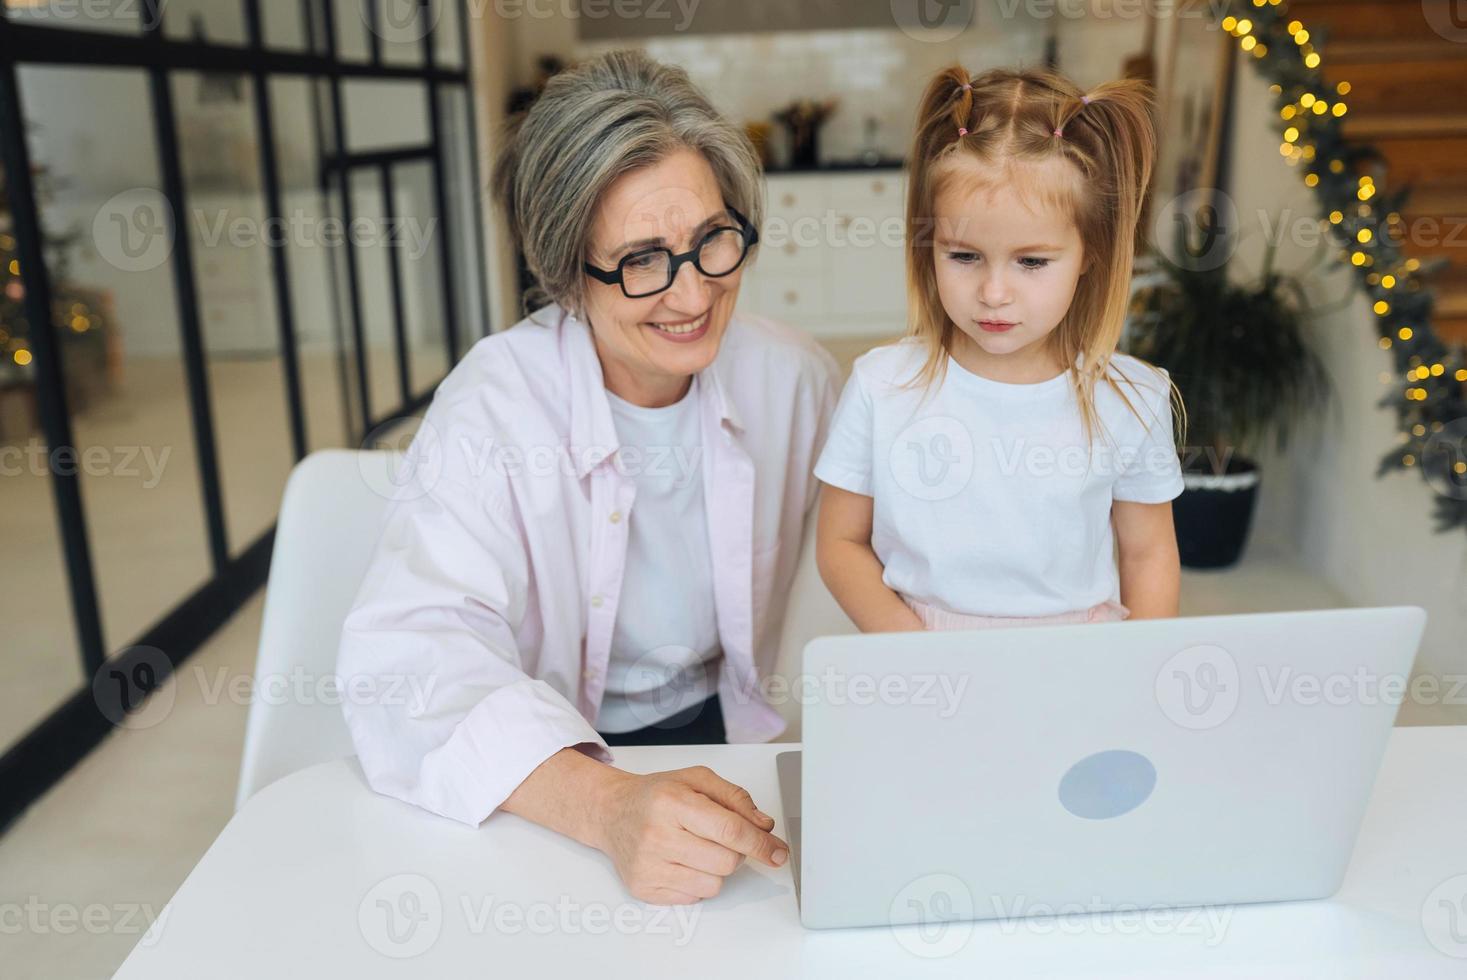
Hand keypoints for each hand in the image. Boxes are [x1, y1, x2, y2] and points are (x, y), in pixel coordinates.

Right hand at [592, 765, 788, 904]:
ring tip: (696, 848)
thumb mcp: (697, 779)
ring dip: (716, 869)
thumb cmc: (656, 795)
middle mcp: (657, 835)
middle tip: (718, 837)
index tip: (778, 852)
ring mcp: (648, 865)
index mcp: (673, 802)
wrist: (611, 812)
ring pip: (714, 884)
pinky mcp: (643, 888)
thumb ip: (736, 798)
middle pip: (727, 861)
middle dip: (735, 852)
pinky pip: (694, 897)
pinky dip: (697, 881)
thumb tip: (765, 826)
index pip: (730, 831)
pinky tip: (681, 861)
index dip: (761, 844)